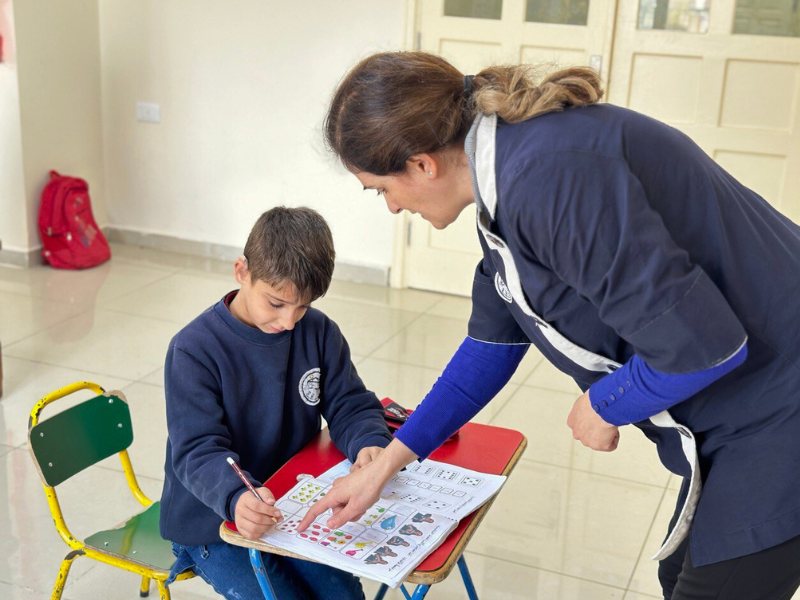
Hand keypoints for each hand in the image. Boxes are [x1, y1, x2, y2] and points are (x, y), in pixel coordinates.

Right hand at [233, 487, 282, 539]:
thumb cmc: (255, 498)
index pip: (257, 506)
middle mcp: (240, 511)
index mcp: (245, 499)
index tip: (278, 513)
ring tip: (271, 523)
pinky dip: (260, 533)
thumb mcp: (261, 491)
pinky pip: (251, 535)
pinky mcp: (240, 529)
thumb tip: (272, 503)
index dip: (269, 510)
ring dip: (266, 527)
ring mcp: (239, 521)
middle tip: (276, 519)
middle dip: (269, 520)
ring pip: (254, 528)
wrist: (244, 503)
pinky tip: (264, 528)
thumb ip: (267, 496)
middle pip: (257, 518)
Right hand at [297, 438, 415, 531]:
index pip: (316, 510)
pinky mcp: (349, 485)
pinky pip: (349, 500)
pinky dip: (356, 503)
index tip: (300, 529)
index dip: (308, 520)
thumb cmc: (368, 488)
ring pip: (344, 506)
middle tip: (360, 509)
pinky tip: (365, 497)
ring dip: (353, 509)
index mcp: (334, 495)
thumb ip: (341, 518)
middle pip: (335, 511)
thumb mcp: (355, 507)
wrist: (380, 471)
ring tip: (365, 502)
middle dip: (347, 514)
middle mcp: (335, 490)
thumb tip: (328, 525)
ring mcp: (342, 486)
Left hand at [567, 391, 619, 451]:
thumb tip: (591, 409)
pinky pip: (611, 445)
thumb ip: (583, 410)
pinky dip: (614, 437)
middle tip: (604, 420)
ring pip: (601, 440)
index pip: (581, 426)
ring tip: (608, 421)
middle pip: (590, 435)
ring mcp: (587, 441)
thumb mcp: (583, 402)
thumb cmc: (594, 400)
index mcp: (572, 422)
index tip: (597, 417)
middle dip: (598, 430)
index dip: (591, 422)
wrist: (601, 405)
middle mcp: (577, 433)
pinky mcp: (599, 446)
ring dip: (606, 433)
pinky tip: (612, 427)